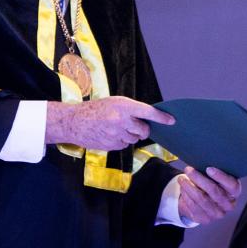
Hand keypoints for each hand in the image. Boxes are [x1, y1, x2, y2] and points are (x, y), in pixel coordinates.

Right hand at [45, 97, 173, 151]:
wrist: (75, 122)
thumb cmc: (96, 109)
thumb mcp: (114, 102)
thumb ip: (131, 109)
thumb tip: (148, 119)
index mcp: (123, 106)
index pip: (148, 112)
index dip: (161, 117)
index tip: (171, 121)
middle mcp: (121, 120)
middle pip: (144, 130)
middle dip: (143, 129)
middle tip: (135, 124)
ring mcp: (116, 134)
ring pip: (134, 139)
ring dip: (131, 135)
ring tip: (117, 127)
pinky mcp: (111, 145)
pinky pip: (125, 145)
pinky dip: (122, 141)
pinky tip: (111, 134)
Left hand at [177, 167, 241, 224]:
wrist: (206, 201)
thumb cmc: (213, 184)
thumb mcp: (217, 177)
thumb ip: (214, 171)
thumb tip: (202, 160)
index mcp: (234, 192)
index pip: (231, 185)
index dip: (220, 176)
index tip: (208, 168)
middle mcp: (228, 204)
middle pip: (213, 191)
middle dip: (198, 178)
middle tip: (188, 169)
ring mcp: (217, 213)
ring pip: (201, 199)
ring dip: (189, 187)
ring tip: (181, 178)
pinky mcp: (205, 219)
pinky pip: (194, 206)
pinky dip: (186, 196)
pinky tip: (183, 188)